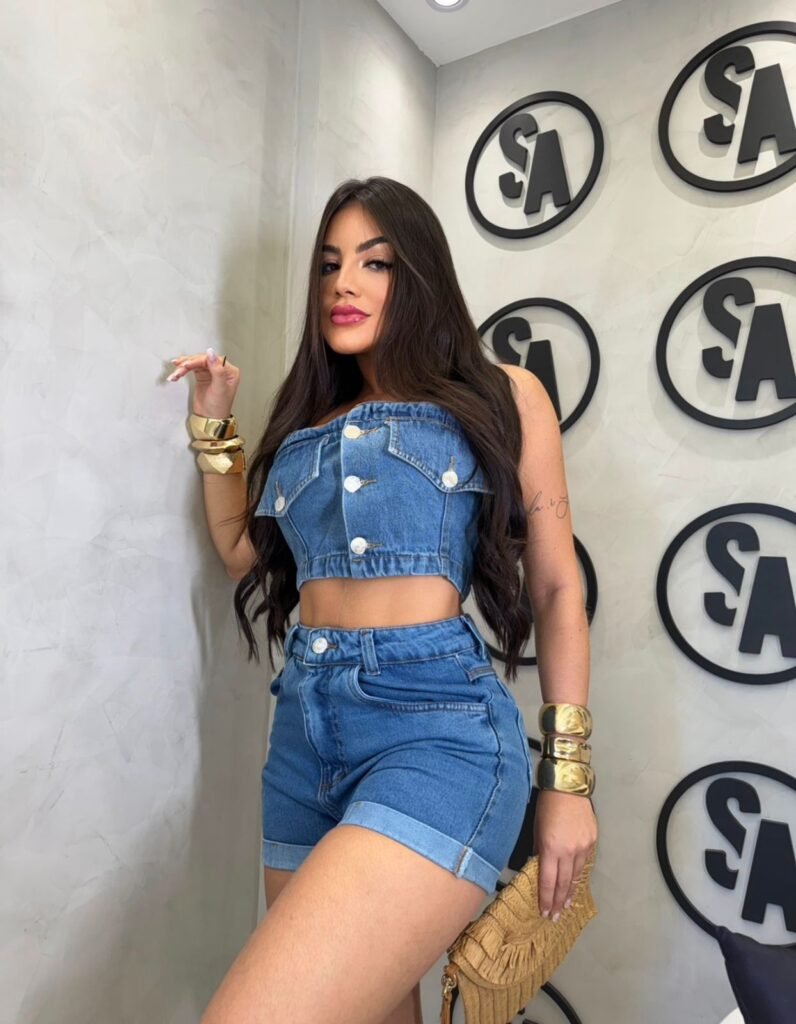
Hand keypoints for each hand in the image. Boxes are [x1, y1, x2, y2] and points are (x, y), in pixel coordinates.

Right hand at [167, 347, 239, 418]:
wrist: (210, 419)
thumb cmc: (219, 407)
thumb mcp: (219, 388)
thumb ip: (217, 370)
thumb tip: (211, 352)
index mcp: (230, 371)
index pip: (212, 359)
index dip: (199, 360)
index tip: (187, 364)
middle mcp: (221, 370)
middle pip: (202, 360)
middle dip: (189, 364)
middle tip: (180, 368)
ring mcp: (210, 372)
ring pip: (195, 363)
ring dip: (183, 367)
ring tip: (175, 374)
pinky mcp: (202, 376)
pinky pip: (191, 369)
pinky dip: (183, 371)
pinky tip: (176, 374)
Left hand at [533, 788, 597, 919]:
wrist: (568, 786)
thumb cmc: (547, 805)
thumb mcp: (536, 828)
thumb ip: (538, 850)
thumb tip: (538, 866)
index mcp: (551, 848)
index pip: (547, 881)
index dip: (546, 899)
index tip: (544, 912)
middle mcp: (569, 851)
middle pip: (563, 883)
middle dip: (558, 902)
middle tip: (555, 917)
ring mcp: (583, 847)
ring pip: (576, 875)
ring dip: (570, 892)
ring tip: (566, 905)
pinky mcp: (593, 840)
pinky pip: (585, 862)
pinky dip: (579, 874)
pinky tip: (575, 882)